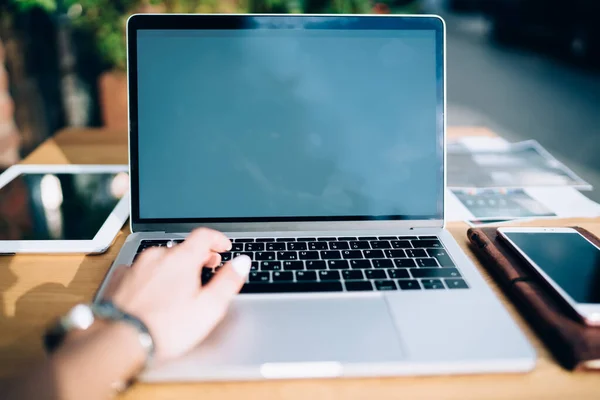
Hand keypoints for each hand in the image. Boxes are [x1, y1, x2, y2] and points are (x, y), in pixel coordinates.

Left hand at [103, 228, 250, 361]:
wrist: (118, 342)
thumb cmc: (165, 328)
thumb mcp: (209, 308)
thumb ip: (228, 281)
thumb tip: (242, 263)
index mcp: (181, 259)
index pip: (204, 235)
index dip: (217, 239)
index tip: (223, 247)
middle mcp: (157, 256)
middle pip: (182, 247)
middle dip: (198, 256)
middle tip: (208, 267)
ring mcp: (135, 267)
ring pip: (161, 259)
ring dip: (174, 266)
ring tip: (180, 284)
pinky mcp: (119, 280)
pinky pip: (140, 270)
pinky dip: (152, 276)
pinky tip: (154, 291)